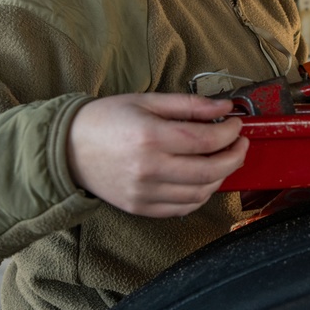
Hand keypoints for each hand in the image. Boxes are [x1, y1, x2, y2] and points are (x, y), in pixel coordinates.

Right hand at [66, 93, 247, 217]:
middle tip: (241, 144)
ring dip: (221, 177)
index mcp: (151, 137)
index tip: (237, 124)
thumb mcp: (148, 101)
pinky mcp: (141, 208)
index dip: (230, 132)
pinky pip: (183, 208)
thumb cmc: (107, 119)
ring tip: (223, 159)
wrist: (68, 148)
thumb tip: (225, 106)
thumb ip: (190, 105)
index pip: (206, 140)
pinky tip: (204, 178)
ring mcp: (145, 193)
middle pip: (210, 171)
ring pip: (200, 193)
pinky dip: (201, 195)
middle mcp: (149, 169)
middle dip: (235, 157)